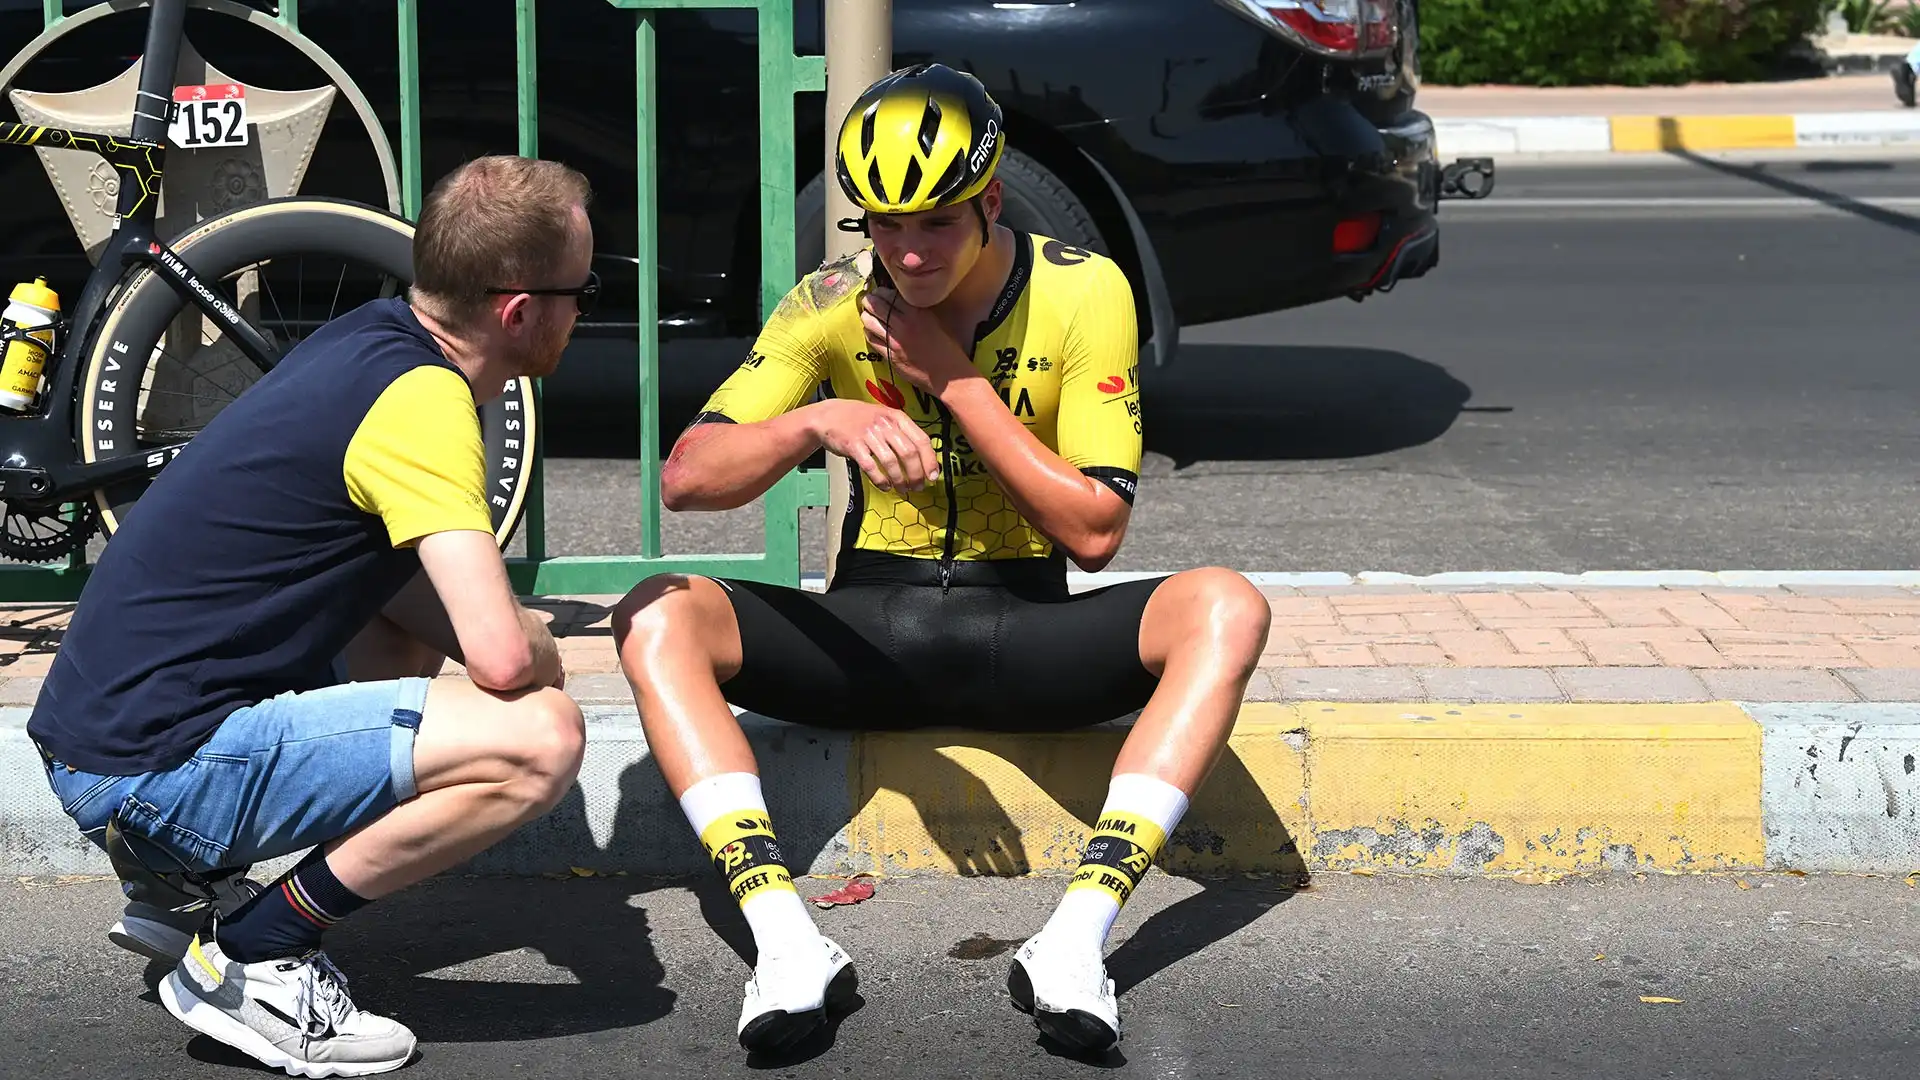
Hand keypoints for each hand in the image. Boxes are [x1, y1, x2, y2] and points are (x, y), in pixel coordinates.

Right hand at [807, 397, 940, 491]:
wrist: (829, 415)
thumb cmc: (860, 419)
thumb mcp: (885, 417)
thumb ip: (903, 433)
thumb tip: (923, 459)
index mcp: (896, 417)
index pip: (921, 440)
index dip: (930, 461)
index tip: (933, 476)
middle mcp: (884, 424)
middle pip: (908, 453)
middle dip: (916, 474)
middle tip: (918, 487)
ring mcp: (868, 434)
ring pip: (891, 462)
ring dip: (900, 480)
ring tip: (902, 489)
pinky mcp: (853, 445)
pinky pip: (871, 467)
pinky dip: (881, 480)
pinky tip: (885, 486)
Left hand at [858, 286, 974, 396]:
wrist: (949, 376)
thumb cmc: (947, 349)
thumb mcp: (935, 322)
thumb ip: (918, 311)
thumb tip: (902, 302)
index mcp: (917, 313)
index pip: (890, 295)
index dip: (881, 292)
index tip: (879, 292)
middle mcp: (904, 325)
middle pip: (876, 306)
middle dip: (868, 301)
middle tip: (867, 300)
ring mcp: (895, 341)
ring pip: (870, 322)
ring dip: (865, 316)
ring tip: (866, 314)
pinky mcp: (890, 356)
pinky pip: (872, 340)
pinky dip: (868, 333)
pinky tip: (870, 331)